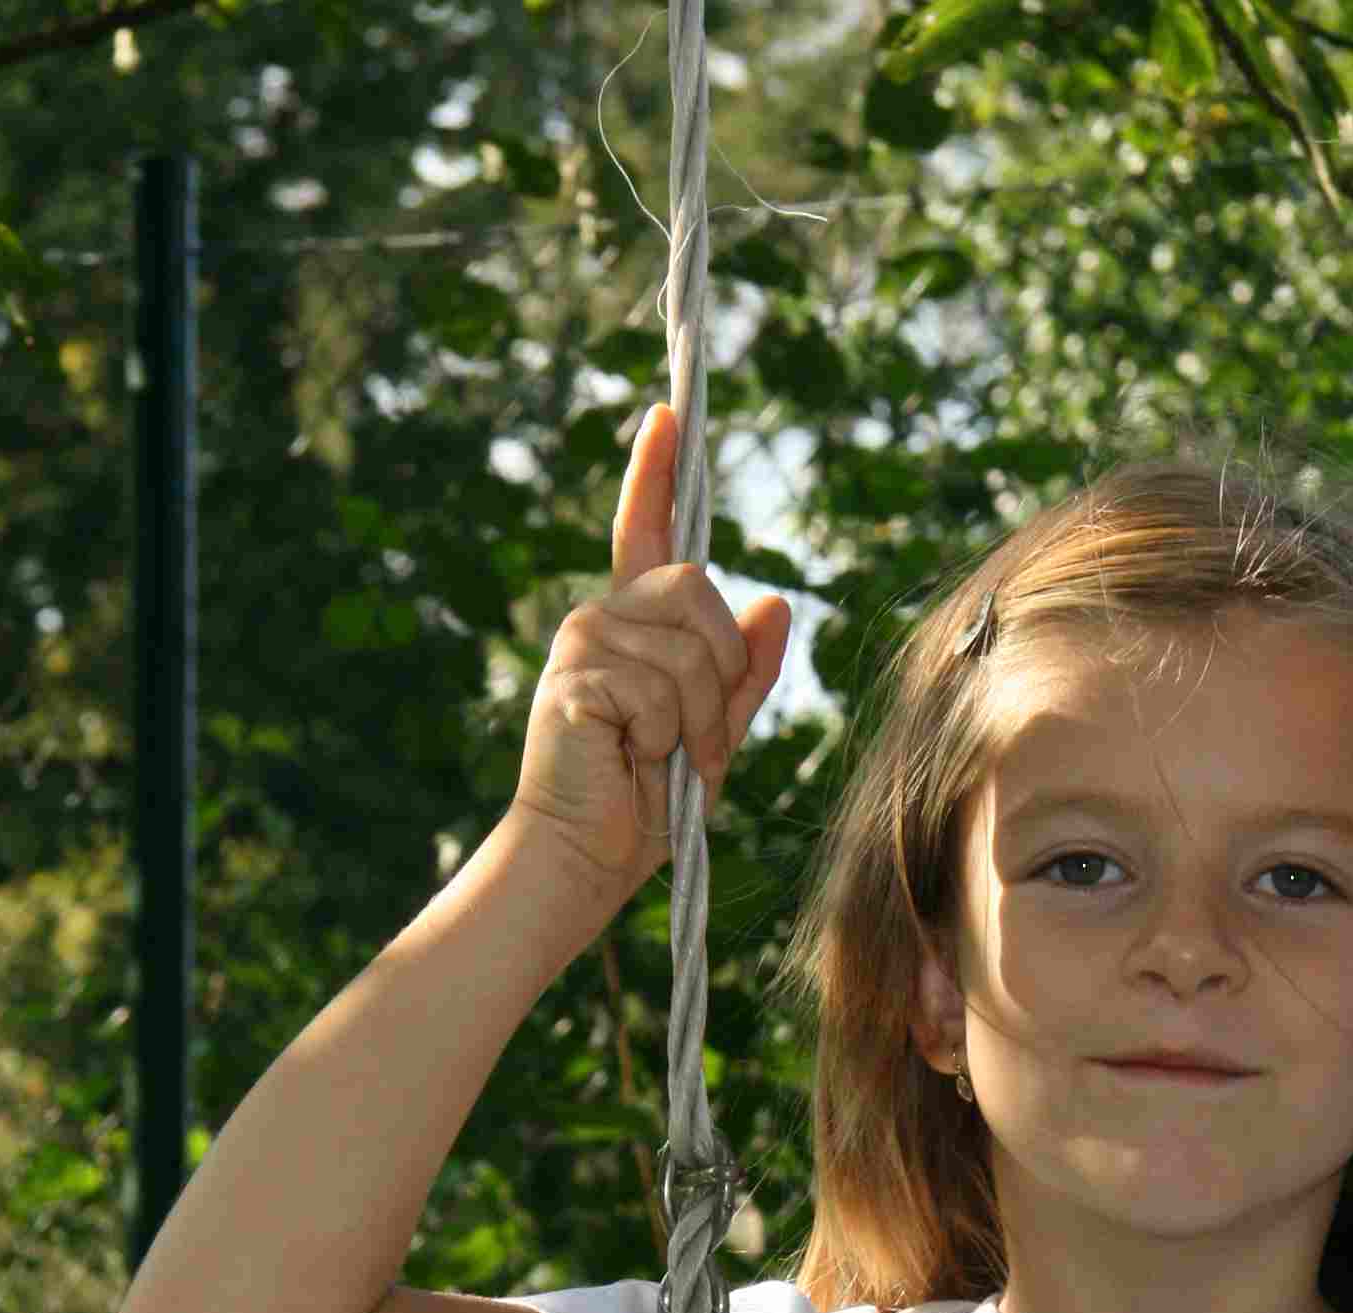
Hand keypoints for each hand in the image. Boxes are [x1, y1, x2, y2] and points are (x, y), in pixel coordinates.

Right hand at [512, 404, 792, 901]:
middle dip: (722, 671)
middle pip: (697, 588)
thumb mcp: (716, 733)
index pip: (646, 530)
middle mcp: (602, 617)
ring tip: (665, 759)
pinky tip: (635, 762)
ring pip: (689, 648)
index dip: (657, 472)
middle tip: (701, 738)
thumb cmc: (647, 802)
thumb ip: (746, 673)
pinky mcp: (573, 678)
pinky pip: (659, 691)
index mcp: (633, 624)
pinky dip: (666, 740)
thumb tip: (779, 603)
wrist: (587, 860)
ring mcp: (582, 643)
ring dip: (700, 720)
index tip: (670, 412)